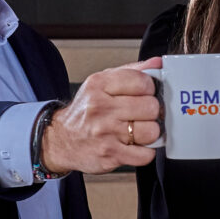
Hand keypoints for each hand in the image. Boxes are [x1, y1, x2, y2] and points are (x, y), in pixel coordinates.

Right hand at [41, 57, 162, 174]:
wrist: (61, 139)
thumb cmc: (86, 111)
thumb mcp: (102, 83)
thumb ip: (132, 71)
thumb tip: (158, 63)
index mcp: (99, 85)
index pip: (142, 82)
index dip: (150, 89)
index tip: (144, 94)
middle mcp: (101, 108)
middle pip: (151, 107)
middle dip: (151, 112)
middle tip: (141, 114)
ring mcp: (105, 133)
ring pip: (151, 131)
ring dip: (149, 133)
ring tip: (137, 130)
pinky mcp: (110, 155)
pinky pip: (146, 155)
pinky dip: (145, 152)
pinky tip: (134, 145)